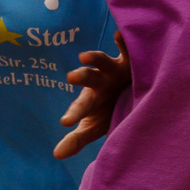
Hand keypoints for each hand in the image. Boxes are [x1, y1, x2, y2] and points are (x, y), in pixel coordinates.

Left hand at [54, 31, 129, 159]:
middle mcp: (101, 82)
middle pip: (88, 79)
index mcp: (92, 99)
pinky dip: (123, 42)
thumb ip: (78, 138)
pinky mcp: (131, 60)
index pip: (81, 107)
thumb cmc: (111, 109)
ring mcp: (115, 69)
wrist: (133, 92)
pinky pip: (127, 48)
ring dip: (95, 58)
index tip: (66, 122)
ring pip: (103, 62)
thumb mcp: (96, 126)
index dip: (75, 113)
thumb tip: (56, 155)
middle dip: (81, 77)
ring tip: (84, 56)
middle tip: (70, 77)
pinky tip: (119, 35)